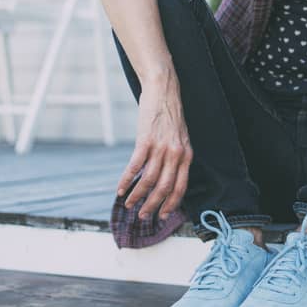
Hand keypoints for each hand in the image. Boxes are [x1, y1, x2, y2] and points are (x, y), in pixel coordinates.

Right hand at [116, 70, 192, 220]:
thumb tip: (167, 178)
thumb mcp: (180, 138)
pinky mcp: (146, 140)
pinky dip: (126, 180)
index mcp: (186, 155)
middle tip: (143, 216)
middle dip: (152, 206)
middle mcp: (176, 154)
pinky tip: (120, 188)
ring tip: (128, 204)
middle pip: (164, 188)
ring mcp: (161, 148)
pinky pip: (135, 167)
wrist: (163, 90)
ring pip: (148, 180)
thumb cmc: (170, 115)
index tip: (163, 215)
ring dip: (137, 195)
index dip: (171, 204)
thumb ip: (176, 157)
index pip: (180, 187)